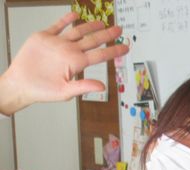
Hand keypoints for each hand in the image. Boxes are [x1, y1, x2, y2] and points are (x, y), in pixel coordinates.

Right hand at [0, 12, 128, 114]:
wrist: (21, 84)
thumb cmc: (43, 91)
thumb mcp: (65, 92)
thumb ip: (84, 86)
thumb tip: (103, 87)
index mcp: (76, 63)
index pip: (99, 55)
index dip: (113, 51)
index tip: (126, 47)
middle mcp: (70, 52)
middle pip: (92, 41)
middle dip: (106, 35)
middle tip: (119, 29)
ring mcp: (58, 43)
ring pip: (77, 31)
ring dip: (89, 26)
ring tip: (101, 22)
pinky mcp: (44, 37)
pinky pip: (57, 26)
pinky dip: (65, 19)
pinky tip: (75, 14)